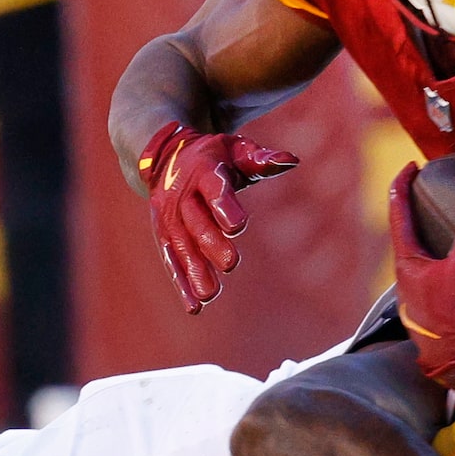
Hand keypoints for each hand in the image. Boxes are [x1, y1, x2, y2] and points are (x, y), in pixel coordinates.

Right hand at [140, 123, 298, 313]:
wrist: (166, 157)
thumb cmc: (213, 156)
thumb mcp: (235, 149)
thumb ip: (260, 160)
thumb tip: (290, 160)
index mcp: (203, 171)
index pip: (214, 188)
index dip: (224, 205)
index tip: (237, 225)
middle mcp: (182, 196)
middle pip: (196, 221)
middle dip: (211, 242)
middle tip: (231, 263)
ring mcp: (170, 218)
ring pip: (181, 245)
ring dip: (194, 270)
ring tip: (209, 294)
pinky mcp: (164, 236)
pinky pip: (171, 260)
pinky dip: (181, 283)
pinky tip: (194, 306)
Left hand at [387, 165, 454, 393]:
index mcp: (407, 266)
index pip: (399, 216)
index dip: (403, 187)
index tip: (410, 167)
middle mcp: (406, 286)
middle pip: (407, 241)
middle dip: (416, 217)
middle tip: (428, 197)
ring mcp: (419, 306)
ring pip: (420, 267)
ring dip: (430, 247)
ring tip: (446, 233)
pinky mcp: (434, 322)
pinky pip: (434, 286)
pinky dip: (443, 271)